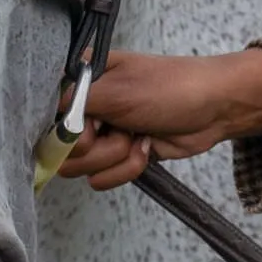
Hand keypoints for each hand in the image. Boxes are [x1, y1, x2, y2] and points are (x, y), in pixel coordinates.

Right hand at [59, 45, 261, 190]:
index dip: (64, 128)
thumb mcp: (119, 90)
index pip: (46, 114)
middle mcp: (85, 108)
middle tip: (120, 129)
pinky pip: (103, 178)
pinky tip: (146, 147)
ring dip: (115, 157)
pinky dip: (127, 168)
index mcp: (80, 82)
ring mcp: (102, 134)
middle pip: (60, 149)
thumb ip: (76, 104)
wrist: (215, 108)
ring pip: (82, 168)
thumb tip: (50, 122)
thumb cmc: (171, 87)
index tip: (91, 125)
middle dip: (96, 147)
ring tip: (137, 136)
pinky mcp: (118, 155)